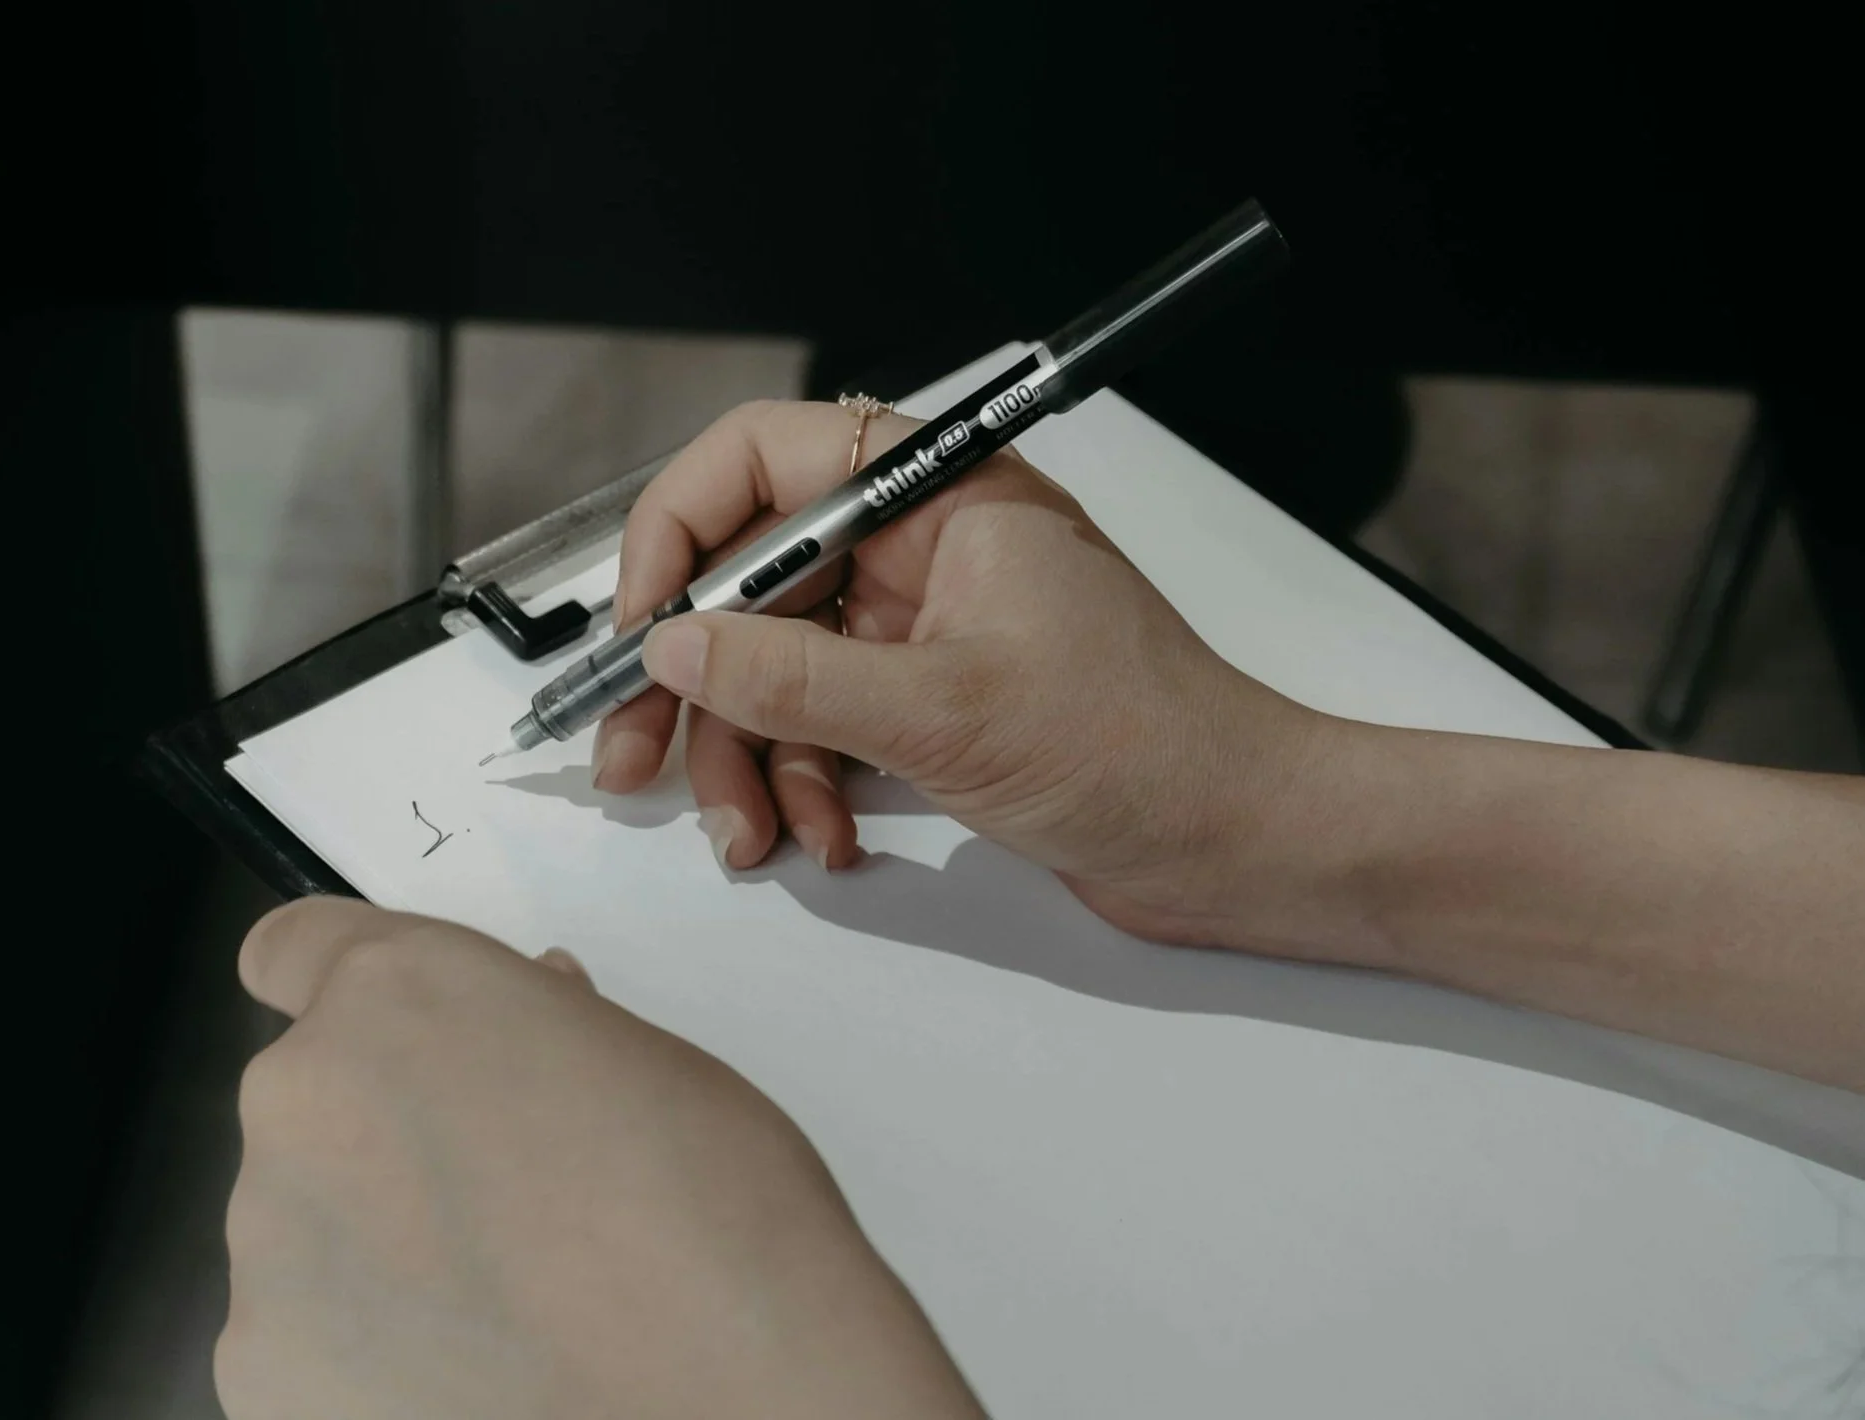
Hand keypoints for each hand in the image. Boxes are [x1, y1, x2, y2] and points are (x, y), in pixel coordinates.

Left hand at [216, 896, 986, 1419]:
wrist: (717, 1396)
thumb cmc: (713, 1223)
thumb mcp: (644, 1065)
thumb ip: (535, 1036)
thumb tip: (510, 1046)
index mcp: (397, 995)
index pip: (292, 952)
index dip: (341, 999)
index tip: (387, 1045)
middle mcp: (304, 1099)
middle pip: (312, 1103)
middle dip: (386, 1141)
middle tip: (500, 1202)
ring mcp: (269, 1243)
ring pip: (306, 1226)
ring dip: (376, 1251)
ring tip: (501, 1307)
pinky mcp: (260, 1368)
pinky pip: (297, 1338)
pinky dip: (364, 1355)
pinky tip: (464, 1375)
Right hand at [595, 399, 1330, 948]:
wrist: (1237, 839)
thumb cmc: (1136, 745)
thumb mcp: (941, 712)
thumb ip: (792, 678)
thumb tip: (674, 647)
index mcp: (938, 496)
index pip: (763, 460)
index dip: (681, 532)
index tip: (641, 625)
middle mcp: (921, 547)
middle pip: (754, 582)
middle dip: (694, 680)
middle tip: (634, 759)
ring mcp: (923, 627)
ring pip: (779, 668)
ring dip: (747, 756)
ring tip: (749, 835)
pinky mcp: (931, 702)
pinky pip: (824, 726)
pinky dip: (807, 784)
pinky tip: (824, 839)